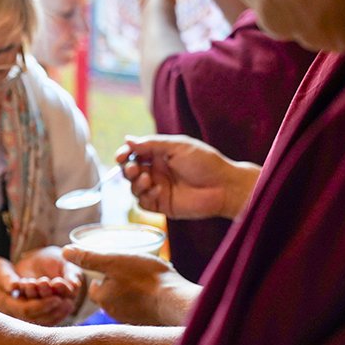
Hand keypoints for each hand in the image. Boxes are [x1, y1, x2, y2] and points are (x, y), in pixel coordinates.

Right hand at [0, 256, 72, 325]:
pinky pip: (39, 320)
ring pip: (39, 322)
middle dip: (54, 311)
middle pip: (36, 319)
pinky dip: (52, 315)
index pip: (27, 309)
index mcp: (5, 303)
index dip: (44, 305)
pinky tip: (64, 308)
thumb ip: (6, 278)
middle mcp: (12, 314)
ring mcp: (16, 317)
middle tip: (70, 303)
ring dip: (56, 315)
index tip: (59, 298)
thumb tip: (15, 286)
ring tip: (70, 305)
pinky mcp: (21, 315)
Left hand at [13, 245, 82, 301]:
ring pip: (36, 303)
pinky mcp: (24, 298)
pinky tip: (22, 282)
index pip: (67, 296)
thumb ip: (71, 274)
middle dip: (46, 293)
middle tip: (43, 282)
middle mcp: (54, 302)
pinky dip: (22, 291)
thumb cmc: (56, 261)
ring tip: (31, 282)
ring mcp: (38, 302)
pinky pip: (22, 300)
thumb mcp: (66, 265)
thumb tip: (75, 284)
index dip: (63, 290)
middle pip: (51, 303)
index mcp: (68, 296)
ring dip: (33, 293)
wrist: (37, 259)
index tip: (58, 282)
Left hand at [62, 245, 200, 325]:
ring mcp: (132, 319)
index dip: (100, 274)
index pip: (94, 286)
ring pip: (126, 301)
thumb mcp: (114, 261)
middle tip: (129, 268)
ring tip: (144, 278)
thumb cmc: (145, 278)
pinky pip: (142, 308)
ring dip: (131, 291)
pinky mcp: (149, 322)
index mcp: (103, 299)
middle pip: (109, 294)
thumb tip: (64, 251)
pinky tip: (156, 290)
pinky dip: (145, 299)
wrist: (176, 301)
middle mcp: (114, 313)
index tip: (112, 265)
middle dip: (116, 282)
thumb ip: (89, 257)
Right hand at [118, 135, 260, 220]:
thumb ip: (151, 143)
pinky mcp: (161, 205)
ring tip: (147, 179)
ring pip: (133, 188)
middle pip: (129, 171)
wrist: (224, 187)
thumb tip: (127, 139)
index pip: (134, 154)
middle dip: (127, 169)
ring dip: (135, 183)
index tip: (121, 156)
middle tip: (133, 168)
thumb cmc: (205, 163)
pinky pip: (143, 203)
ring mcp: (158, 189)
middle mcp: (156, 172)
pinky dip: (145, 196)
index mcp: (159, 155)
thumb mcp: (178, 146)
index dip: (124, 155)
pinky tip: (157, 190)